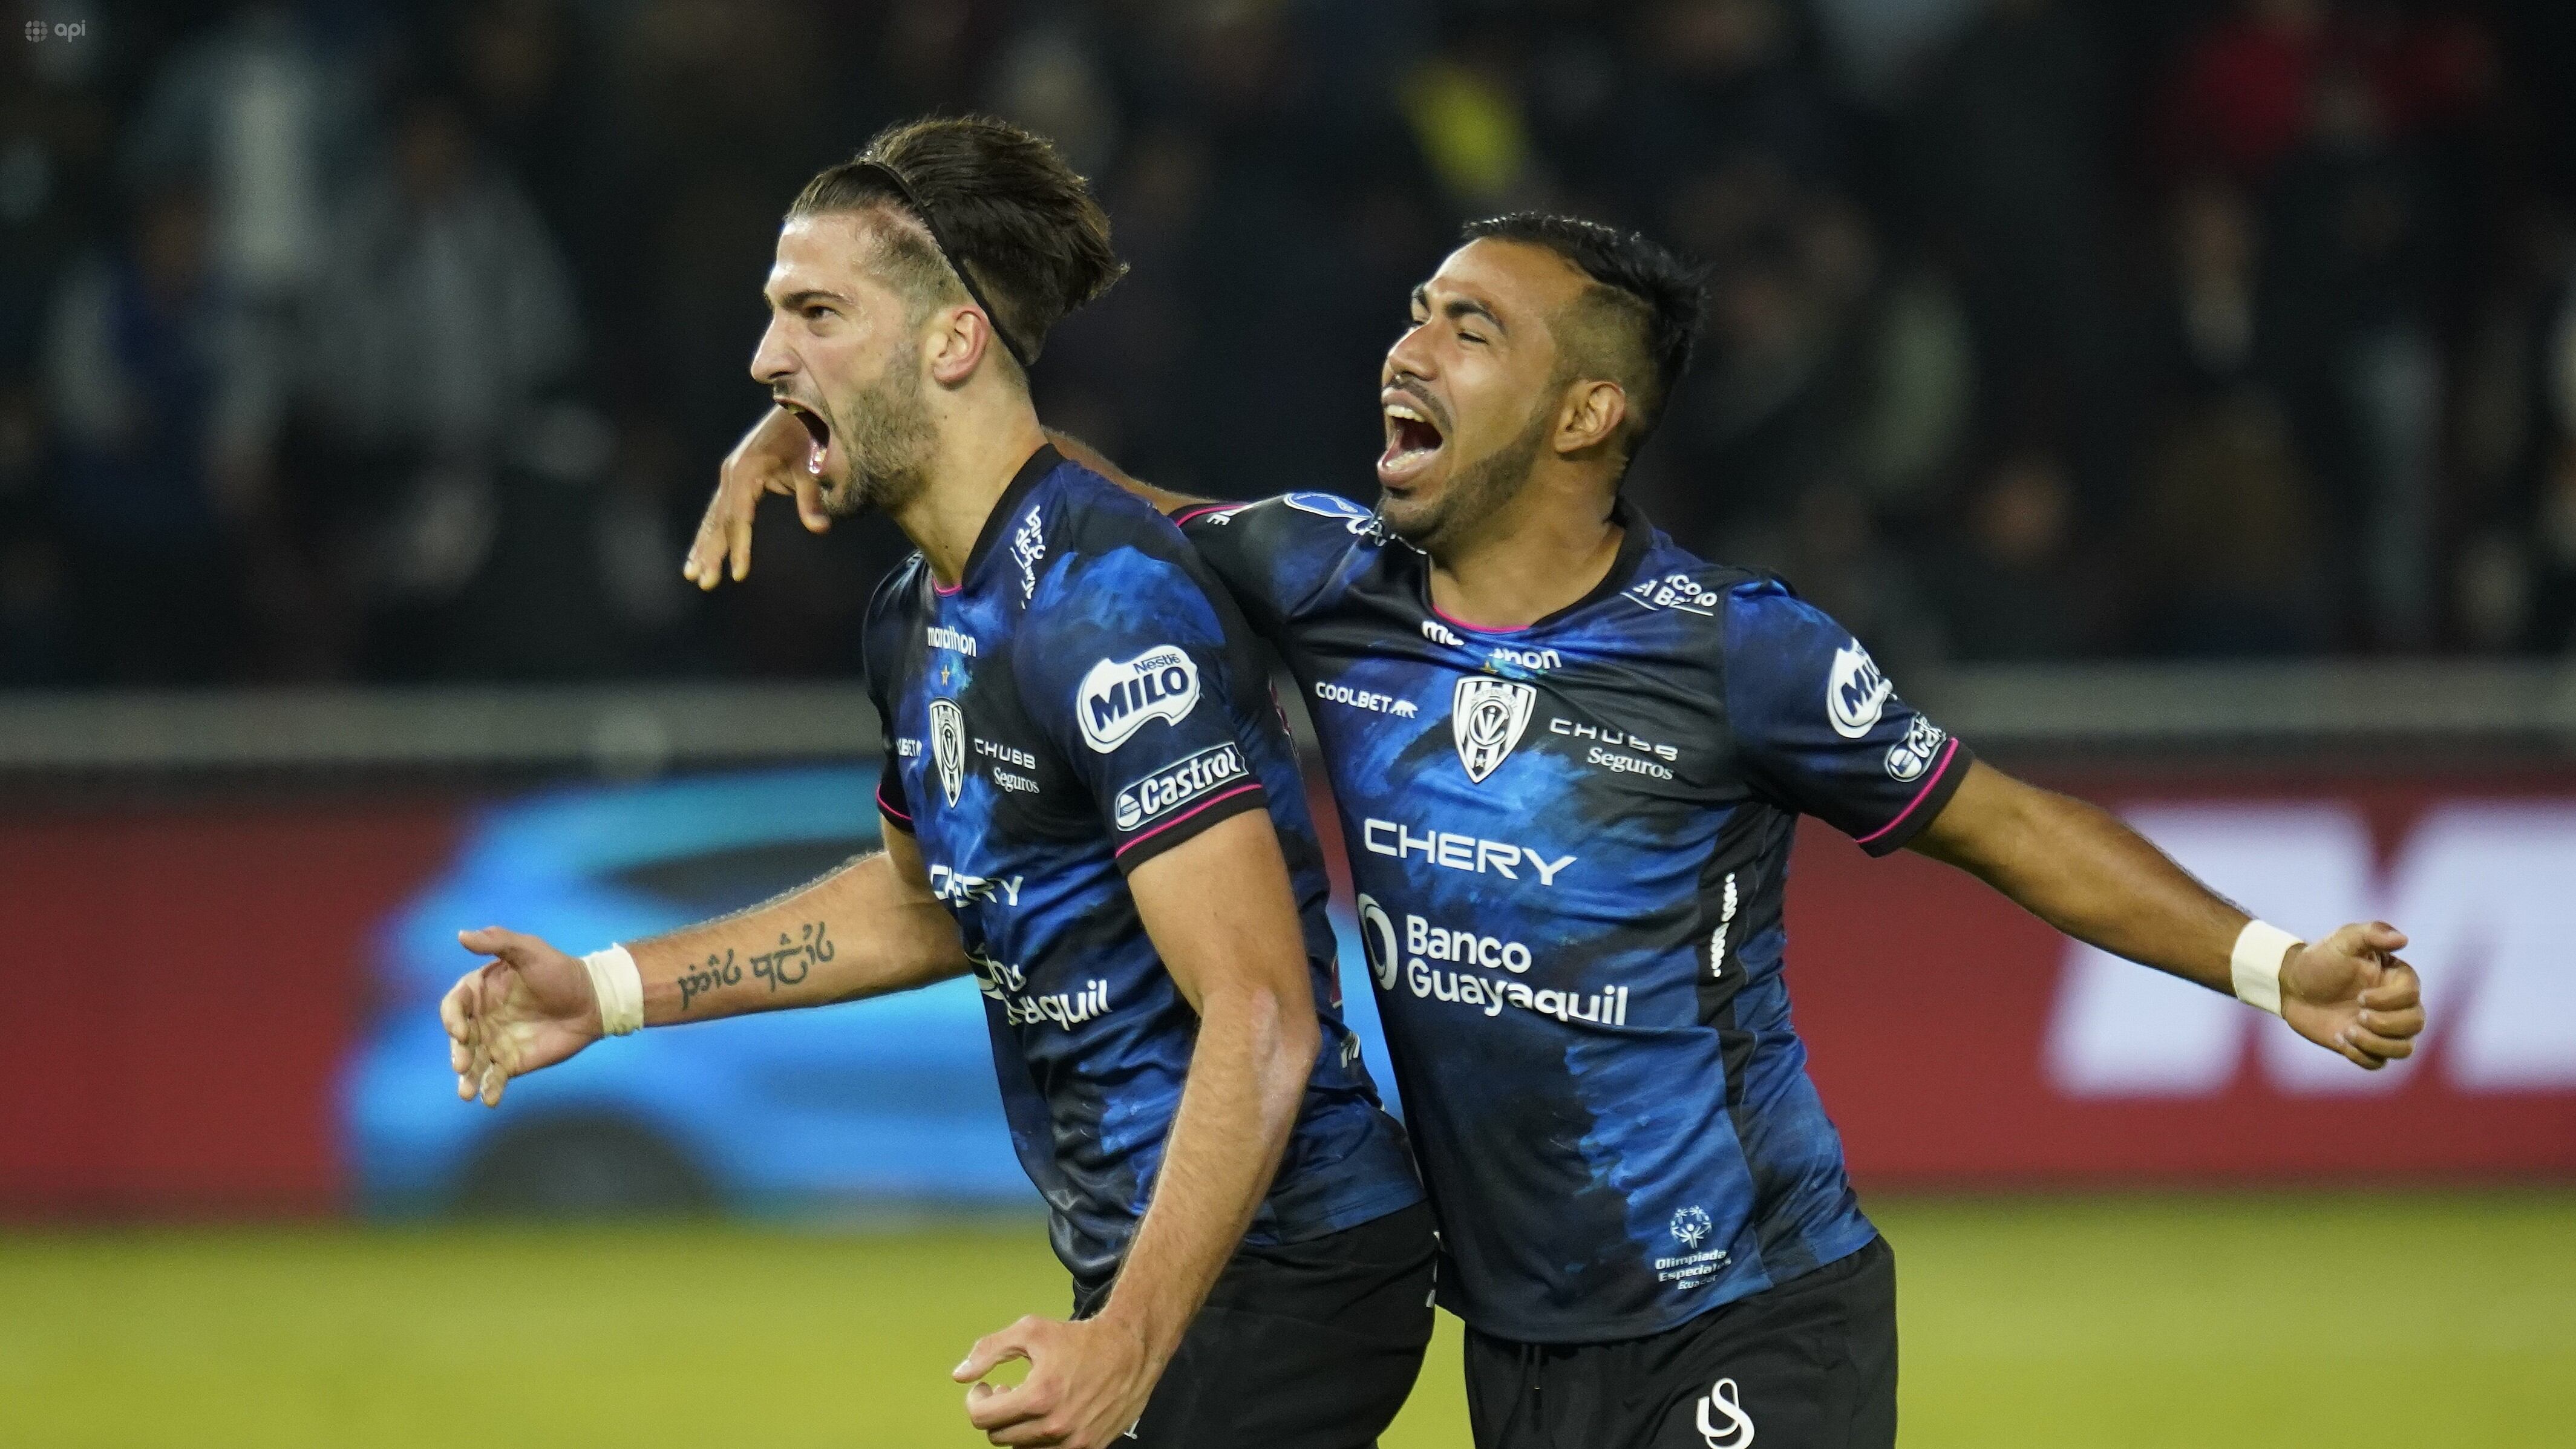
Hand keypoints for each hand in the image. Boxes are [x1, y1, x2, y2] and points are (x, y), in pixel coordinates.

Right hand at [441, 926, 603, 1105]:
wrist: (592, 1000)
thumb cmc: (560, 971)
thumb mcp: (530, 950)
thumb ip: (497, 942)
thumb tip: (461, 935)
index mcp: (479, 992)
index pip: (454, 1006)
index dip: (452, 1018)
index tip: (460, 1030)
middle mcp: (481, 1019)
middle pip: (459, 1038)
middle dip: (457, 1052)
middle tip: (461, 1063)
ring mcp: (495, 1043)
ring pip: (472, 1063)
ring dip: (466, 1078)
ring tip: (465, 1093)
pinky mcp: (511, 1063)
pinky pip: (495, 1078)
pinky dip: (490, 1090)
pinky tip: (489, 1101)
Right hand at [681, 405, 831, 589]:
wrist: (802, 407)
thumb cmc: (811, 437)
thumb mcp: (814, 466)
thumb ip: (812, 498)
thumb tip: (819, 528)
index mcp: (747, 470)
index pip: (740, 517)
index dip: (740, 547)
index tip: (739, 574)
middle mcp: (732, 472)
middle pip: (720, 520)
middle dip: (712, 553)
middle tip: (704, 583)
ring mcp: (731, 473)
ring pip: (714, 517)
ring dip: (704, 546)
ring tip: (693, 575)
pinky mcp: (735, 476)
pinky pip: (720, 509)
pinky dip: (711, 532)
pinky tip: (702, 553)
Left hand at [954, 1313, 1159, 1447]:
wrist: (1130, 1351)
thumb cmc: (1079, 1339)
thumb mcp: (1030, 1331)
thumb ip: (989, 1350)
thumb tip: (960, 1375)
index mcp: (1038, 1396)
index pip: (983, 1418)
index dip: (977, 1400)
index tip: (985, 1387)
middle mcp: (1055, 1425)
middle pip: (999, 1437)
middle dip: (997, 1413)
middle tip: (1008, 1391)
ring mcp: (1073, 1442)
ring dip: (1018, 1428)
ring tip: (1029, 1403)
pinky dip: (1040, 1439)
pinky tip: (1047, 1415)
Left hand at [2280, 921, 2423, 1069]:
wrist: (2292, 985)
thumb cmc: (2319, 959)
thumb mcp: (2343, 940)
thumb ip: (2372, 933)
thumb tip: (2403, 939)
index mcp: (2396, 979)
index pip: (2412, 996)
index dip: (2389, 1001)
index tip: (2360, 996)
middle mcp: (2396, 1005)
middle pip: (2416, 1024)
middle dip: (2386, 1025)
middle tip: (2357, 1016)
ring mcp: (2382, 1027)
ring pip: (2404, 1049)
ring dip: (2376, 1044)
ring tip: (2347, 1032)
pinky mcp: (2366, 1045)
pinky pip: (2379, 1063)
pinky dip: (2361, 1056)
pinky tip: (2339, 1038)